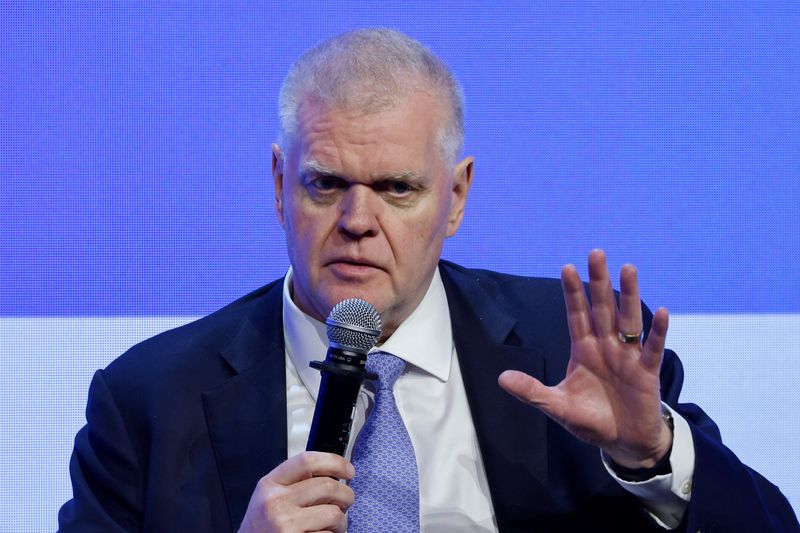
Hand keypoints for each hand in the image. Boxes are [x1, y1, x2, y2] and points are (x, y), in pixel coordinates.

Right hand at [238, 451, 354, 532]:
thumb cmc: (262, 528)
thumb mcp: (269, 498)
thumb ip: (293, 483)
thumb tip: (333, 472)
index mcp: (269, 485)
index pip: (308, 461)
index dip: (335, 462)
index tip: (348, 470)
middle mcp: (275, 503)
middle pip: (328, 486)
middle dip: (346, 495)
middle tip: (345, 502)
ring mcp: (285, 524)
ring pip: (334, 514)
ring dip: (341, 521)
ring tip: (331, 525)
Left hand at [498, 249, 671, 468]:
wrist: (623, 442)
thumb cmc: (591, 420)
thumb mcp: (557, 406)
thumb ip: (532, 392)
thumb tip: (501, 378)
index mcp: (583, 350)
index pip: (576, 315)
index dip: (572, 292)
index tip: (567, 267)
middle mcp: (606, 346)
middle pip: (602, 308)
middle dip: (599, 282)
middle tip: (596, 253)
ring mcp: (628, 356)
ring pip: (628, 319)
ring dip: (629, 295)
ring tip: (628, 268)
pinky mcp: (647, 372)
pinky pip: (653, 348)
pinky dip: (657, 331)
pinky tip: (661, 312)